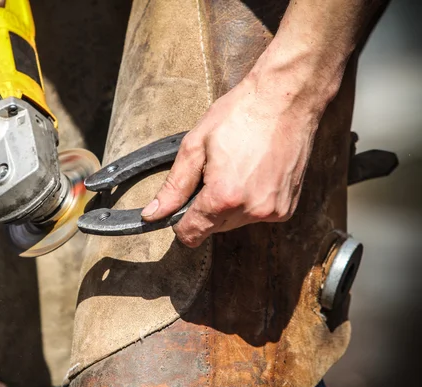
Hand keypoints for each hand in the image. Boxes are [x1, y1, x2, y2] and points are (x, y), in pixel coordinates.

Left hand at [141, 59, 336, 247]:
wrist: (287, 98)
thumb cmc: (240, 114)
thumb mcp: (195, 145)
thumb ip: (174, 186)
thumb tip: (153, 214)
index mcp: (223, 197)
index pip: (191, 234)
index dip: (180, 222)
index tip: (181, 205)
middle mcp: (250, 210)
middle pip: (212, 228)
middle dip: (206, 208)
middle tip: (213, 172)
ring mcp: (272, 211)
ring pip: (234, 222)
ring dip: (228, 205)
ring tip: (236, 168)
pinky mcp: (286, 207)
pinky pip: (256, 215)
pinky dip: (250, 201)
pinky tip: (254, 173)